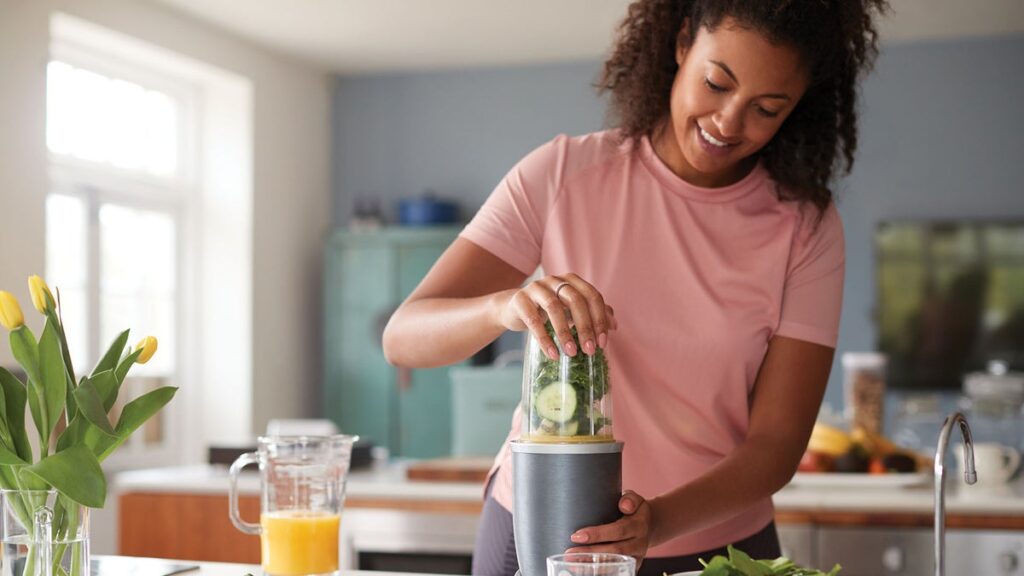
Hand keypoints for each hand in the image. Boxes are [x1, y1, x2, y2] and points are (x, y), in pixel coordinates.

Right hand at [495, 273, 615, 359]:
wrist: (514, 309)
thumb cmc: (547, 311)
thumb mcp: (571, 311)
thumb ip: (592, 314)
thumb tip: (614, 326)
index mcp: (571, 281)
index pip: (592, 296)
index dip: (600, 320)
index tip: (602, 343)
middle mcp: (555, 280)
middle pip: (576, 300)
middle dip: (585, 327)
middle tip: (589, 350)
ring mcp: (536, 287)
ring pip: (554, 308)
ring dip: (565, 333)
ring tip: (571, 353)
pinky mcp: (520, 299)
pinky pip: (533, 320)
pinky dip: (544, 339)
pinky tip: (552, 354)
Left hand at [565, 491, 651, 564]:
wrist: (650, 524)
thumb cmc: (634, 510)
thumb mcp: (635, 499)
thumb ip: (629, 499)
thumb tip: (624, 506)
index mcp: (639, 525)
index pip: (618, 531)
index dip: (597, 534)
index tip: (576, 536)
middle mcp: (640, 543)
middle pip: (615, 550)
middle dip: (591, 552)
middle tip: (570, 553)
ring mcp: (637, 556)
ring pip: (615, 563)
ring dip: (593, 564)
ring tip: (573, 563)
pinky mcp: (633, 565)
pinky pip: (616, 570)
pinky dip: (601, 570)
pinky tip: (584, 569)